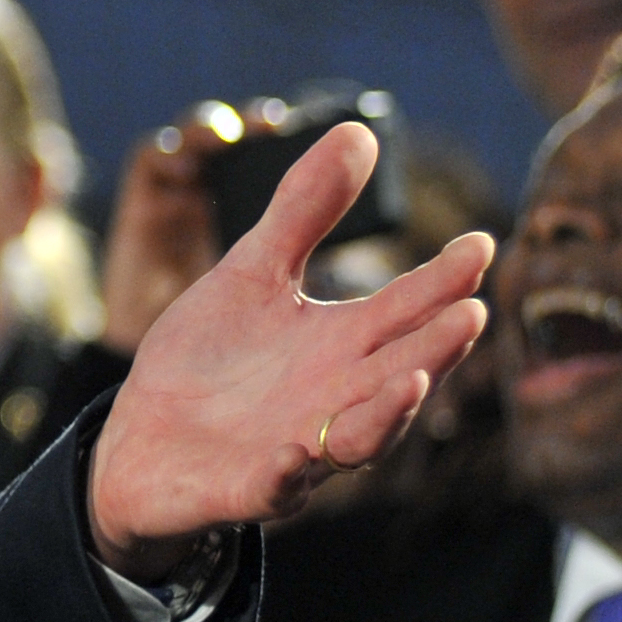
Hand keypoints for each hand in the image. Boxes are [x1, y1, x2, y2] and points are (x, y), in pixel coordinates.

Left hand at [87, 125, 490, 579]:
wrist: (141, 444)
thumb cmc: (211, 362)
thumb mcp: (252, 273)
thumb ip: (304, 213)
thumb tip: (360, 131)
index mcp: (339, 347)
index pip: (403, 310)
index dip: (442, 280)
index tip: (480, 241)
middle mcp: (334, 401)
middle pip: (396, 373)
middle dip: (434, 348)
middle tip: (473, 312)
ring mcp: (297, 450)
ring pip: (356, 437)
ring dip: (386, 413)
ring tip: (414, 378)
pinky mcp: (249, 490)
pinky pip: (275, 486)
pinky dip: (289, 472)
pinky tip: (296, 452)